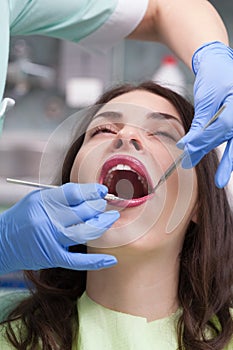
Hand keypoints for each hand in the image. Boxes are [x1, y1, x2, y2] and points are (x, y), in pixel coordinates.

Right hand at [0, 183, 119, 273]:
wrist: (1, 242)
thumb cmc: (22, 217)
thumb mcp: (37, 199)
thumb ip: (61, 196)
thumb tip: (89, 194)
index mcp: (44, 202)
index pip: (74, 193)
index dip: (92, 191)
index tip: (102, 191)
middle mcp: (48, 220)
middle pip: (83, 211)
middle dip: (99, 206)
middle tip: (106, 204)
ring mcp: (51, 240)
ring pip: (85, 232)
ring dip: (102, 224)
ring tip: (111, 218)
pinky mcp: (52, 257)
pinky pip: (78, 261)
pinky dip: (96, 261)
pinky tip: (111, 259)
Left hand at [177, 41, 232, 187]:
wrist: (218, 63)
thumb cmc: (213, 76)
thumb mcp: (206, 99)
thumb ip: (200, 124)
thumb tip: (187, 146)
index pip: (222, 128)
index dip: (204, 139)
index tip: (187, 149)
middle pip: (229, 138)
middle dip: (222, 159)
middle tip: (217, 182)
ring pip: (231, 142)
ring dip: (223, 159)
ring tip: (219, 179)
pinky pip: (229, 137)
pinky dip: (220, 148)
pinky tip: (219, 164)